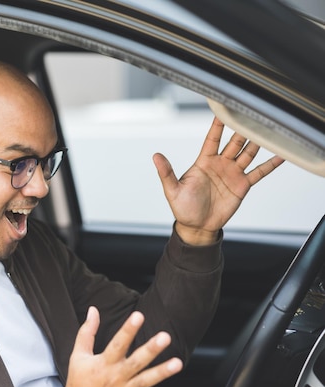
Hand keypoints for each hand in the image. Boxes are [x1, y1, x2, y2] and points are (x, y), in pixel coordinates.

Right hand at [43, 308, 189, 386]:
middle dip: (151, 349)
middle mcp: (116, 378)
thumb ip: (87, 332)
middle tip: (165, 337)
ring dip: (162, 373)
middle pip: (136, 362)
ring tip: (178, 363)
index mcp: (104, 363)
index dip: (128, 330)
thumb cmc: (79, 382)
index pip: (117, 344)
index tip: (139, 316)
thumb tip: (93, 310)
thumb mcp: (78, 355)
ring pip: (146, 382)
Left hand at [153, 117, 283, 244]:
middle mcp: (220, 164)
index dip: (218, 125)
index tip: (223, 109)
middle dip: (242, 129)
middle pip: (234, 142)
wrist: (197, 227)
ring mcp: (233, 173)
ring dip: (257, 142)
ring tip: (268, 128)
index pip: (212, 138)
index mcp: (204, 162)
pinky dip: (270, 164)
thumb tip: (155, 156)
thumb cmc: (183, 208)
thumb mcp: (172, 190)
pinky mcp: (243, 185)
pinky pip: (259, 172)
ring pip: (248, 153)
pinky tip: (282, 154)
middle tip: (251, 113)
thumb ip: (166, 172)